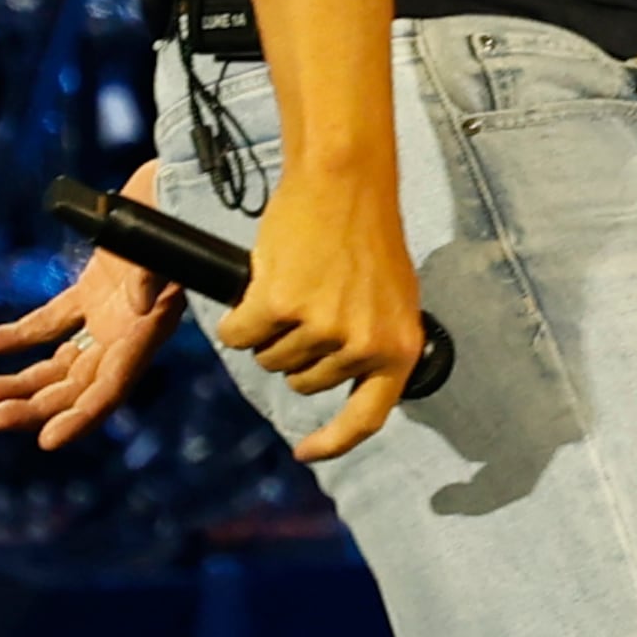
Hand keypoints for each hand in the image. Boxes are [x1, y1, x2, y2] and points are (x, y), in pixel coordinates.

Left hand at [0, 159, 187, 449]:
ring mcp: (110, 312)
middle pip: (78, 384)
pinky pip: (51, 323)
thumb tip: (136, 304)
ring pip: (62, 363)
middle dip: (35, 406)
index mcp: (148, 328)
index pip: (113, 386)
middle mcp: (129, 330)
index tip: (46, 440)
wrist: (182, 180)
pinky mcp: (93, 289)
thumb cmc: (177, 211)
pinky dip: (17, 337)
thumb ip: (152, 275)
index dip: (82, 416)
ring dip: (23, 382)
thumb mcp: (169, 241)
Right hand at [217, 153, 425, 463]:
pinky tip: (259, 285)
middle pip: (302, 382)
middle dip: (295, 351)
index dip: (334, 443)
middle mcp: (364, 345)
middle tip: (310, 301)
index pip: (367, 418)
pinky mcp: (280, 307)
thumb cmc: (365, 235)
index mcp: (399, 348)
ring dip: (269, 329)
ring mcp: (322, 328)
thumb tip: (348, 379)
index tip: (306, 453)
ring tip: (296, 283)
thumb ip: (376, 341)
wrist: (346, 182)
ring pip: (269, 359)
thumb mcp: (391, 298)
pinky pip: (238, 336)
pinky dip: (237, 317)